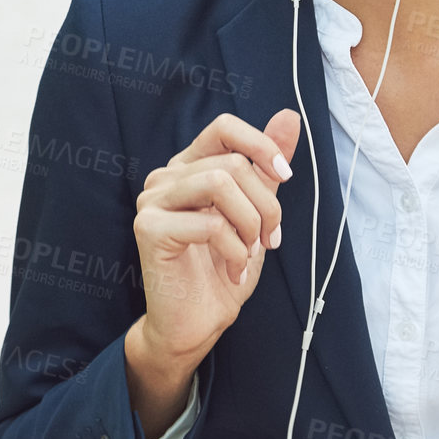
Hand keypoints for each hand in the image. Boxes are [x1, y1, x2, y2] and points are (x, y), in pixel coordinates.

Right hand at [132, 108, 300, 369]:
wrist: (198, 323)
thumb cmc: (223, 268)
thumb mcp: (256, 212)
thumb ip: (267, 166)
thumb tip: (289, 115)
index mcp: (189, 167)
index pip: (224, 126)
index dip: (261, 145)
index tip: (285, 177)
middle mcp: (165, 177)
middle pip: (231, 162)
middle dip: (265, 203)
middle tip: (271, 239)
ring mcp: (152, 201)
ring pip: (219, 182)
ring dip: (249, 223)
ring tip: (250, 252)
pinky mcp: (149, 229)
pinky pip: (209, 222)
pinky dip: (234, 249)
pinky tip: (234, 269)